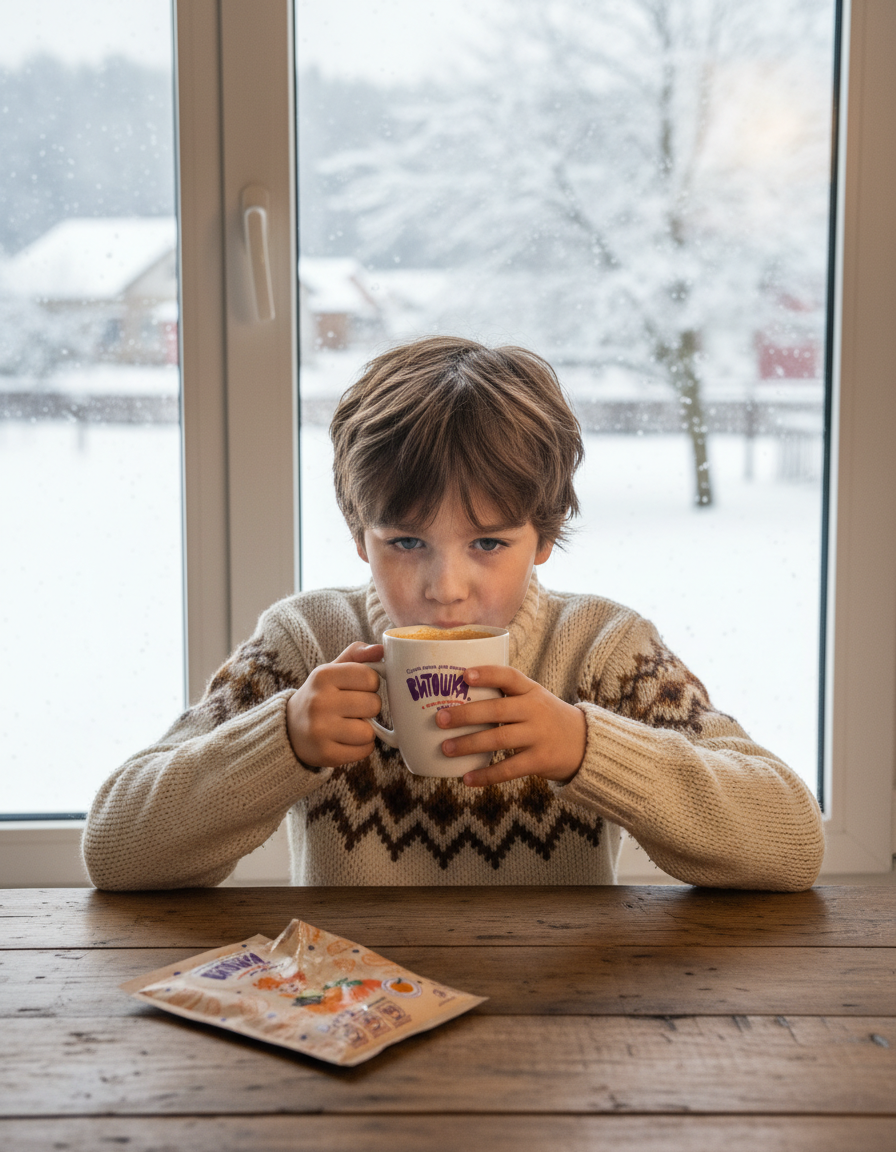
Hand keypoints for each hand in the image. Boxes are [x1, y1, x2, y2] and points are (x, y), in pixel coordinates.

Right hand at [285, 642, 382, 767]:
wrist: (289, 729)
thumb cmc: (320, 696)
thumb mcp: (332, 670)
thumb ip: (357, 655)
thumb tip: (380, 649)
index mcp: (323, 676)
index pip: (370, 677)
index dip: (371, 684)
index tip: (359, 688)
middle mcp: (319, 702)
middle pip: (373, 704)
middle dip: (369, 707)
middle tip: (354, 709)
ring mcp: (321, 730)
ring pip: (369, 731)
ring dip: (366, 730)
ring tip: (349, 725)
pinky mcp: (325, 754)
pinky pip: (365, 751)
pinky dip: (361, 747)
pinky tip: (346, 740)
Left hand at [435, 666, 586, 786]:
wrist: (585, 744)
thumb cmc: (546, 718)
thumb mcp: (534, 699)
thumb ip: (505, 697)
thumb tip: (456, 699)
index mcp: (531, 690)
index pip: (509, 676)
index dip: (488, 674)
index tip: (464, 675)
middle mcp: (535, 710)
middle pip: (497, 709)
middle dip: (465, 714)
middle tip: (440, 719)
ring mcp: (538, 735)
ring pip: (499, 739)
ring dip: (469, 744)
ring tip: (446, 748)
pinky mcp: (540, 760)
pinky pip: (509, 769)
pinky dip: (486, 775)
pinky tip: (467, 779)